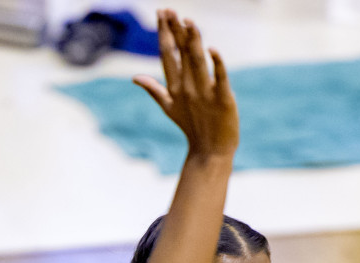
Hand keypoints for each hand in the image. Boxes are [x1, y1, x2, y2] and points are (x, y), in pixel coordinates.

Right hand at [133, 10, 237, 159]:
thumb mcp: (169, 108)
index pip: (167, 54)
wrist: (210, 151)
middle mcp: (187, 87)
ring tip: (189, 21)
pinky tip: (212, 49)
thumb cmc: (191, 127)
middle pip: (181, 52)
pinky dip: (217, 64)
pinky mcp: (223, 99)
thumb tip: (135, 78)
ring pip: (198, 61)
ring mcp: (205, 93)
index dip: (164, 32)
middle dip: (175, 29)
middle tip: (170, 9)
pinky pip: (220, 78)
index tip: (161, 13)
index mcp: (175, 86)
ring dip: (193, 41)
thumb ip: (153, 90)